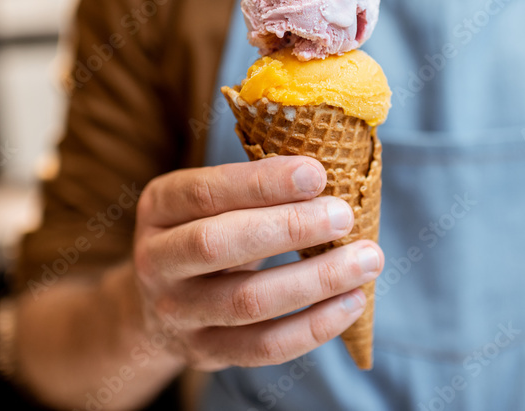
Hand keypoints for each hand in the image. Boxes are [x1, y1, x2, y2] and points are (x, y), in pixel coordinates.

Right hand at [131, 156, 383, 370]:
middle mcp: (157, 260)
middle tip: (344, 215)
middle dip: (289, 228)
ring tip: (367, 259)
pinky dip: (314, 326)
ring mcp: (176, 313)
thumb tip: (330, 171)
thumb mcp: (212, 202)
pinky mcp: (205, 352)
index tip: (317, 173)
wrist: (158, 306)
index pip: (205, 191)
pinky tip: (352, 302)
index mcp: (160, 207)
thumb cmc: (207, 231)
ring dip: (315, 280)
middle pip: (218, 245)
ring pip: (247, 301)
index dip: (261, 183)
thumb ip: (255, 187)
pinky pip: (264, 347)